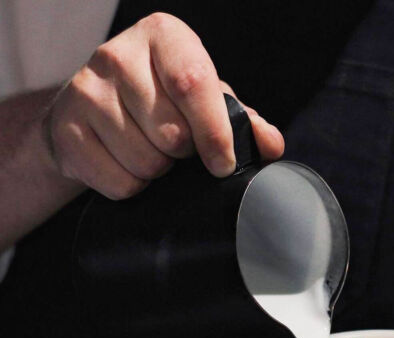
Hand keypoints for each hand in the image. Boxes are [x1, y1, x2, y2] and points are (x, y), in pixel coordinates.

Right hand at [44, 12, 283, 199]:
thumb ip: (243, 120)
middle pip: (171, 134)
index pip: (193, 83)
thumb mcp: (206, 100)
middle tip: (177, 146)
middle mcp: (118, 54)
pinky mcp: (65, 128)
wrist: (90, 114)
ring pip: (145, 162)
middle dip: (184, 155)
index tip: (224, 163)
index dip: (214, 133)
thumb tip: (271, 144)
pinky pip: (118, 182)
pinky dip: (131, 186)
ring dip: (158, 171)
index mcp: (163, 37)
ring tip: (149, 150)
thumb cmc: (160, 102)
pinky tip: (124, 162)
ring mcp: (85, 90)